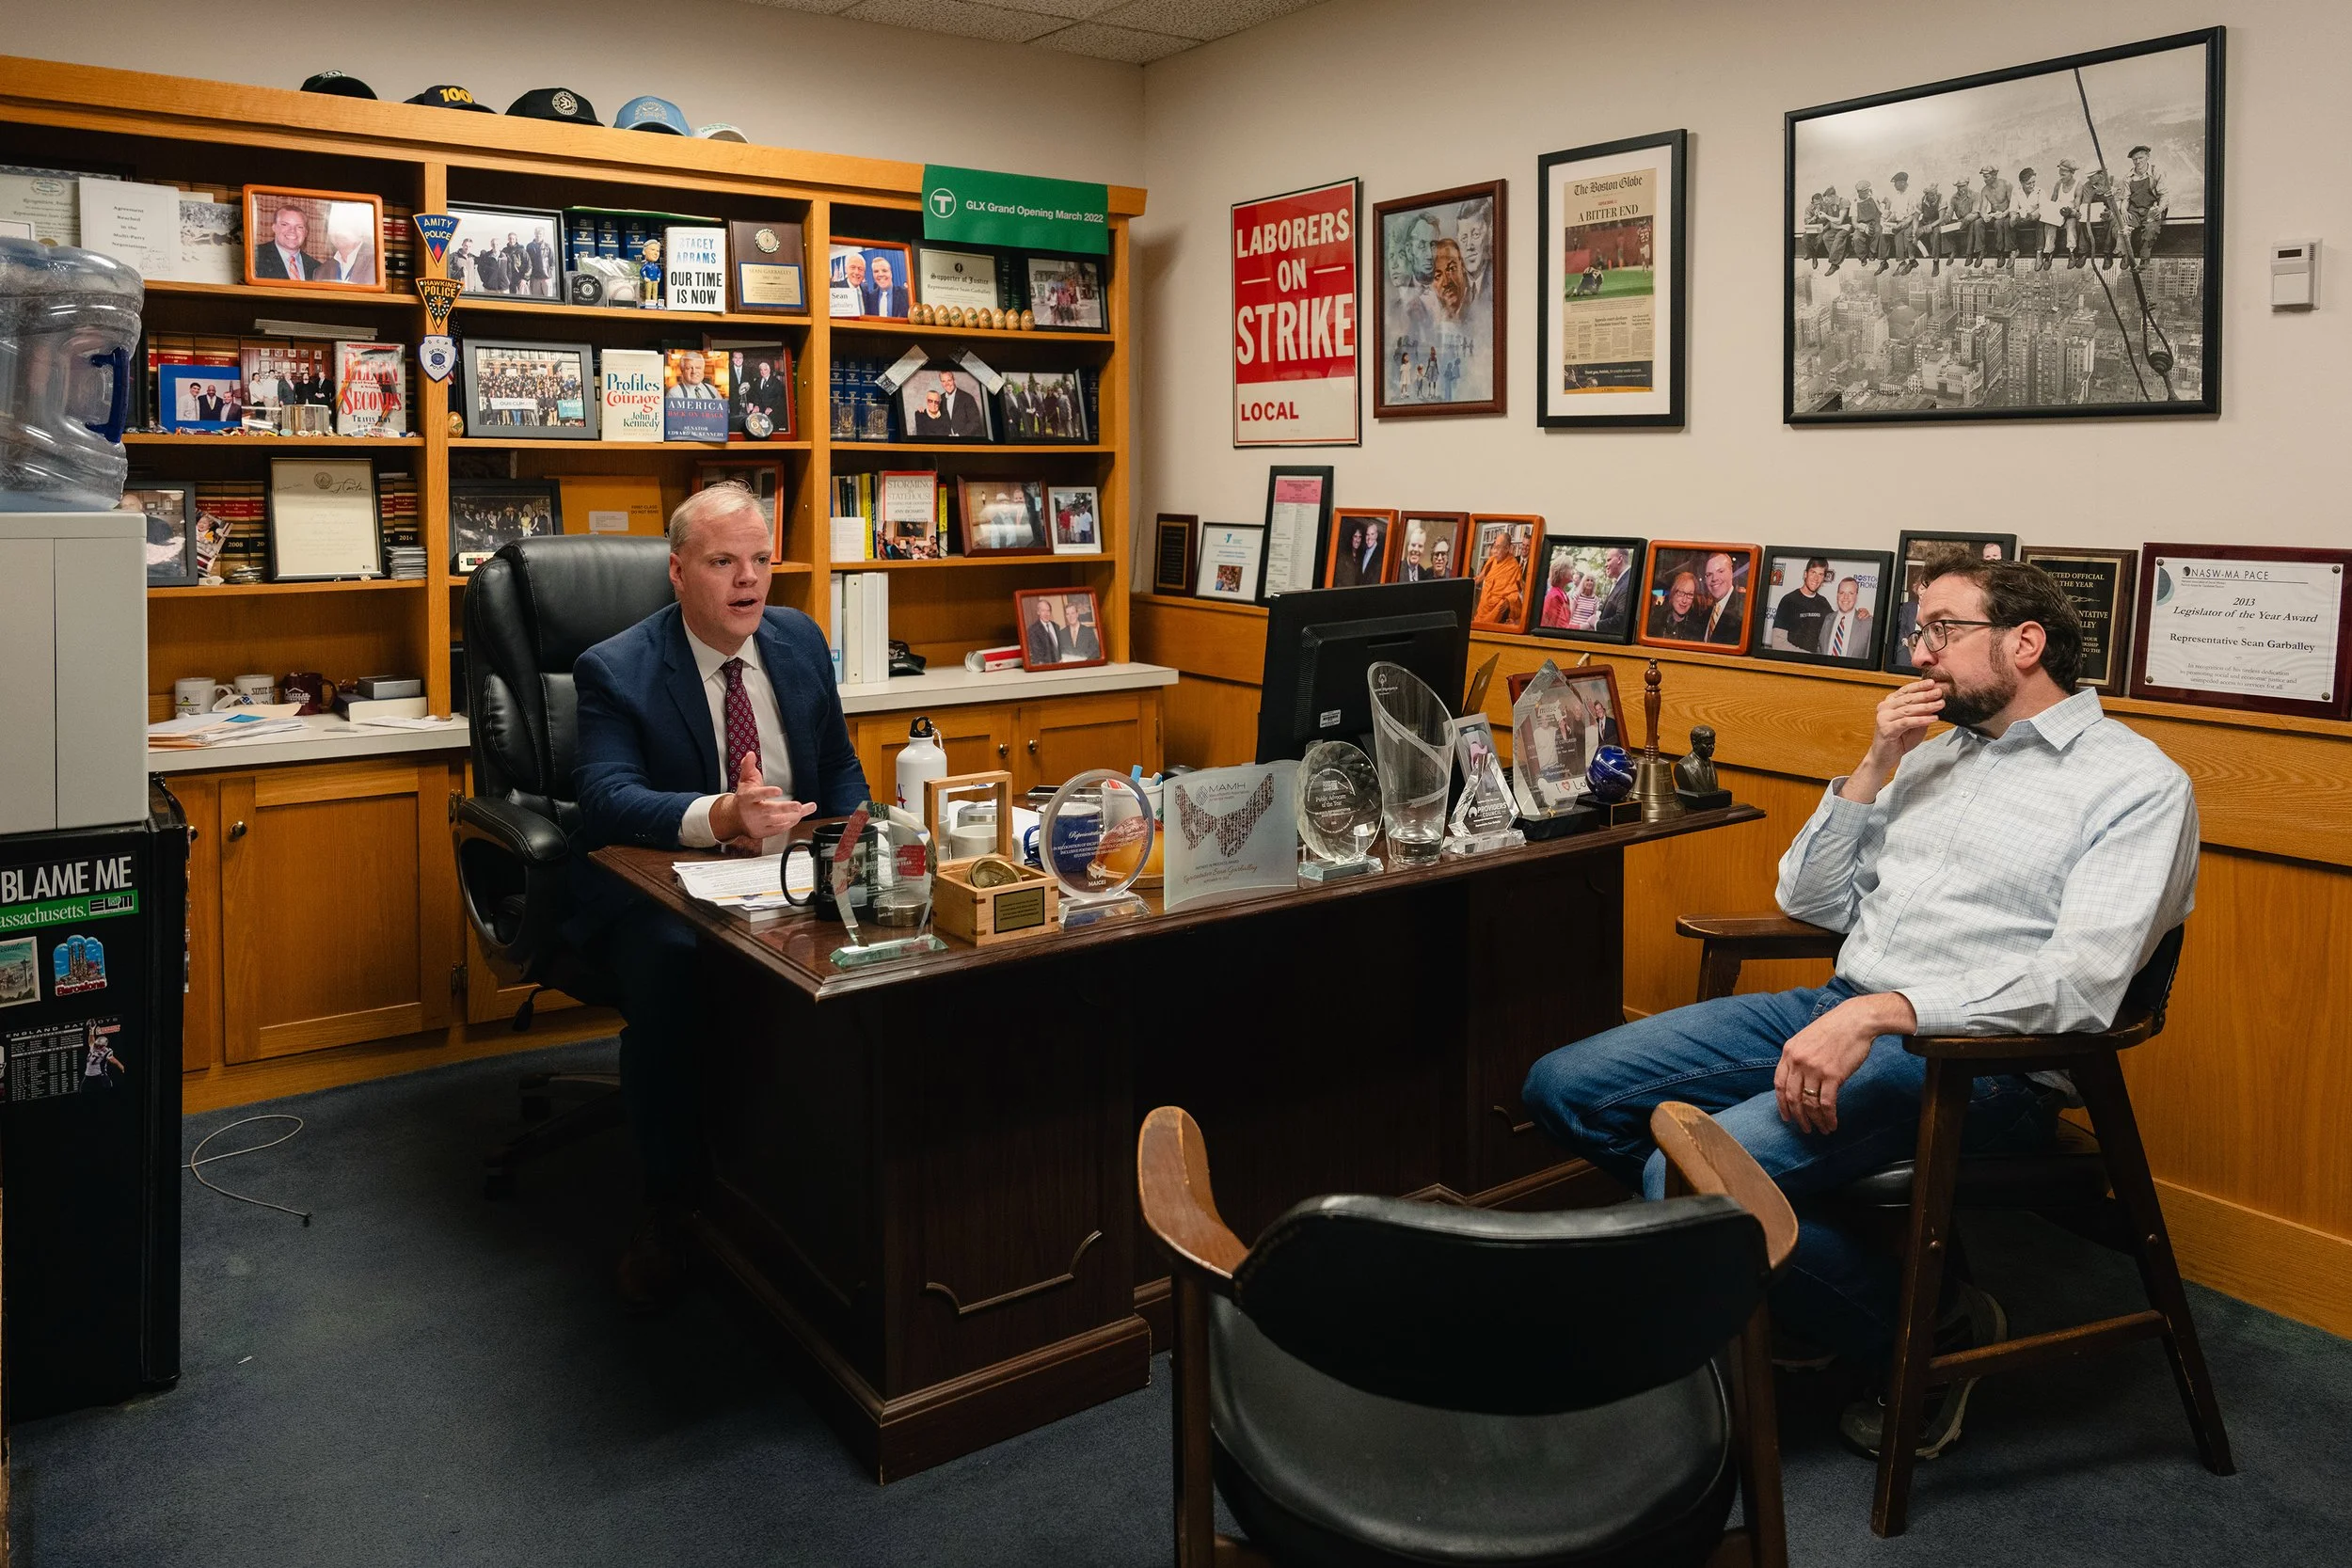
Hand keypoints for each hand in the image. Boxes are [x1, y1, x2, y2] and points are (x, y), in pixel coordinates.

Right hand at [712, 750, 815, 845]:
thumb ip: (748, 767)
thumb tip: (751, 754)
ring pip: (777, 821)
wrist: (733, 818)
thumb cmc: (743, 798)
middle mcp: (752, 811)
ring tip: (804, 809)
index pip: (757, 794)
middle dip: (786, 808)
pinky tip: (797, 817)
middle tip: (799, 806)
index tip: (779, 790)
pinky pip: (778, 830)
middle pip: (770, 810)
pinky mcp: (762, 832)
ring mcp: (757, 823)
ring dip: (792, 816)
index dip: (768, 793)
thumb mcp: (745, 781)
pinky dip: (789, 824)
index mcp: (747, 797)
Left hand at [1772, 992, 1911, 1133]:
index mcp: (1789, 1052)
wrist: (1856, 1020)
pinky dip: (1828, 1117)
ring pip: (1809, 1103)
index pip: (1779, 1084)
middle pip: (1792, 1097)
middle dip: (1798, 1117)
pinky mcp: (1833, 1075)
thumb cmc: (1834, 1029)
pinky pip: (1826, 1104)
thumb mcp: (1806, 1039)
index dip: (1781, 1104)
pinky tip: (1832, 1124)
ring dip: (1815, 1121)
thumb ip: (1799, 1058)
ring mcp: (1814, 1069)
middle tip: (1804, 1129)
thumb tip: (1798, 1081)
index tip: (1786, 1116)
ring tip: (1821, 1130)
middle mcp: (1798, 1062)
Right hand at [1842, 679, 1942, 802]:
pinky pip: (1906, 722)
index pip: (1905, 691)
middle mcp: (1884, 708)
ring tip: (1939, 704)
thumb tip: (1936, 701)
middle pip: (1908, 699)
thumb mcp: (1914, 723)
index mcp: (1890, 703)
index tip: (1932, 683)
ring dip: (1926, 707)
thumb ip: (1921, 712)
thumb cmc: (1899, 739)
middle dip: (1925, 695)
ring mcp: (1883, 718)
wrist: (1885, 757)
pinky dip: (1920, 720)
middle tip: (1939, 693)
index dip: (1919, 686)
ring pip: (1907, 710)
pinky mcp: (1886, 729)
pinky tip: (1931, 718)